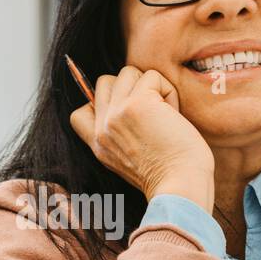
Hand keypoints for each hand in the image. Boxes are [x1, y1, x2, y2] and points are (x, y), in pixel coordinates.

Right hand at [69, 66, 214, 210]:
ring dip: (152, 87)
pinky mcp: (138, 103)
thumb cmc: (169, 176)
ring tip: (165, 114)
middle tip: (152, 114)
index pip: (79, 113)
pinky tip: (174, 115)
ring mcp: (116, 114)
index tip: (129, 119)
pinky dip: (169, 92)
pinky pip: (153, 76)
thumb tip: (127, 103)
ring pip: (128, 72)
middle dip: (132, 89)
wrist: (181, 187)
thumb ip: (119, 136)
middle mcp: (102, 128)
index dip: (103, 104)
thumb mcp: (129, 161)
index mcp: (98, 145)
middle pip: (105, 82)